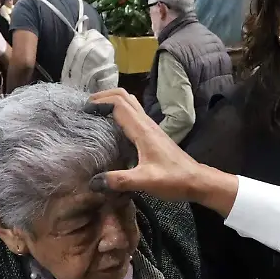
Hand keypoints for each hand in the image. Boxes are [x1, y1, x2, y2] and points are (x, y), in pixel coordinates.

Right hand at [85, 89, 238, 213]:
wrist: (197, 181)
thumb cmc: (174, 179)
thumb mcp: (145, 181)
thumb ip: (120, 180)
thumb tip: (93, 182)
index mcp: (143, 130)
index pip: (118, 104)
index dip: (99, 102)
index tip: (82, 111)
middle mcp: (146, 124)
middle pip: (124, 97)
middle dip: (103, 96)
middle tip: (85, 107)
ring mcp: (151, 128)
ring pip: (130, 104)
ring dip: (111, 102)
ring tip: (94, 112)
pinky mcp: (152, 134)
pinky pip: (133, 115)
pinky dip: (119, 113)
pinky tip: (110, 127)